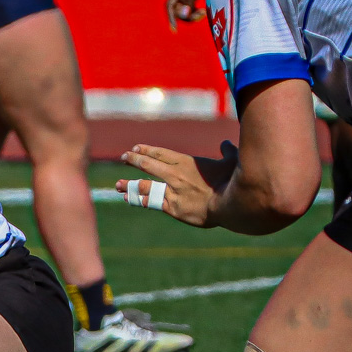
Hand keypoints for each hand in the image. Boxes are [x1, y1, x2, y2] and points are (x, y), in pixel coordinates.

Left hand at [116, 141, 238, 227]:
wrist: (231, 205)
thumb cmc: (234, 182)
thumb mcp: (231, 162)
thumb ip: (227, 152)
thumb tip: (226, 143)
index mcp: (186, 162)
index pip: (160, 153)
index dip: (146, 150)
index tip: (135, 148)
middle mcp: (174, 175)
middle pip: (147, 165)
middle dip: (133, 160)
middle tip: (124, 157)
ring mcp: (171, 192)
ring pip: (144, 186)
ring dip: (129, 185)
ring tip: (117, 184)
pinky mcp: (172, 208)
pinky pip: (150, 203)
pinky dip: (138, 199)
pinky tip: (128, 198)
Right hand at [167, 0, 210, 28]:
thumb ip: (189, 1)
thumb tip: (184, 14)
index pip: (170, 6)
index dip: (171, 18)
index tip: (174, 29)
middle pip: (178, 10)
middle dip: (187, 16)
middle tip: (201, 15)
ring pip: (185, 10)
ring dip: (193, 15)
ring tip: (204, 12)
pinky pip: (191, 7)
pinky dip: (196, 11)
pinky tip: (204, 11)